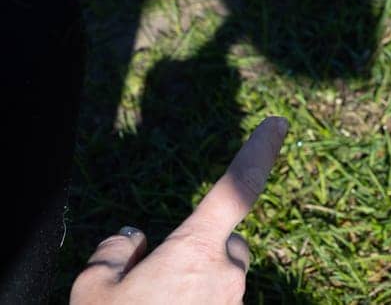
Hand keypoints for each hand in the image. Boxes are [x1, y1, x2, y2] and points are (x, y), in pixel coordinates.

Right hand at [70, 117, 288, 304]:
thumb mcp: (93, 290)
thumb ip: (114, 253)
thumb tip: (131, 241)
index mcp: (197, 249)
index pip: (236, 187)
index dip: (259, 151)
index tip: (279, 122)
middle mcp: (228, 272)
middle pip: (224, 245)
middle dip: (196, 254)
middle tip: (150, 287)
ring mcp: (237, 303)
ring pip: (220, 281)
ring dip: (195, 289)